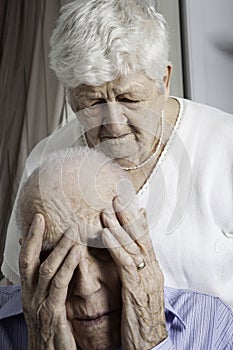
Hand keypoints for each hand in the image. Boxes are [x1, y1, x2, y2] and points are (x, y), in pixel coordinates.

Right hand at [19, 214, 78, 349]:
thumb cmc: (53, 332)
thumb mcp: (48, 305)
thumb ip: (52, 286)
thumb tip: (60, 264)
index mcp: (30, 292)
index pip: (26, 259)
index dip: (30, 238)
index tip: (37, 219)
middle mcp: (30, 295)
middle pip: (29, 259)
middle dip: (36, 236)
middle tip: (46, 216)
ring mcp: (39, 304)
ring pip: (46, 268)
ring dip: (59, 247)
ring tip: (72, 230)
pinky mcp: (52, 313)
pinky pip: (59, 284)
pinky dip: (67, 266)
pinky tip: (77, 252)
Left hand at [101, 197, 166, 349]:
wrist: (150, 343)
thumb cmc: (141, 316)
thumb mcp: (140, 289)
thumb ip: (134, 270)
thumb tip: (128, 255)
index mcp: (153, 269)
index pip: (146, 240)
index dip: (138, 221)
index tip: (131, 203)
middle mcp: (152, 270)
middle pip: (141, 238)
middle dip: (129, 217)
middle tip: (117, 198)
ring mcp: (146, 278)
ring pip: (133, 247)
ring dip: (119, 227)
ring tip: (107, 211)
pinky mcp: (136, 289)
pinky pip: (126, 263)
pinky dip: (116, 246)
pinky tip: (106, 234)